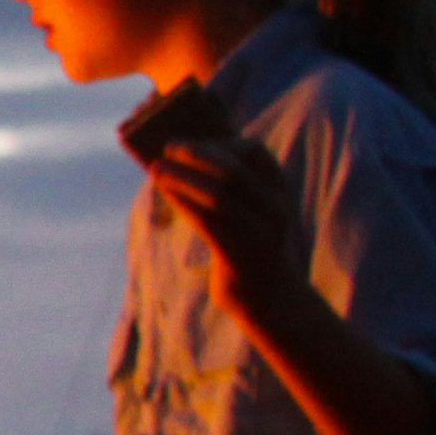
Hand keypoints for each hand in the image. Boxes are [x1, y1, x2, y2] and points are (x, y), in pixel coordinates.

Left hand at [145, 130, 308, 317]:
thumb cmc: (244, 239)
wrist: (263, 292)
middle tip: (169, 148)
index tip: (191, 145)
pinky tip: (165, 192)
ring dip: (182, 178)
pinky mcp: (240, 254)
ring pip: (218, 196)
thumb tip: (180, 150)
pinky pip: (207, 221)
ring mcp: (261, 232)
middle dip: (197, 155)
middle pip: (233, 171)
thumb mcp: (247, 206)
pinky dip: (182, 201)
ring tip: (156, 169)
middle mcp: (276, 207)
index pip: (254, 151)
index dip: (219, 142)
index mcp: (279, 189)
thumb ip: (227, 181)